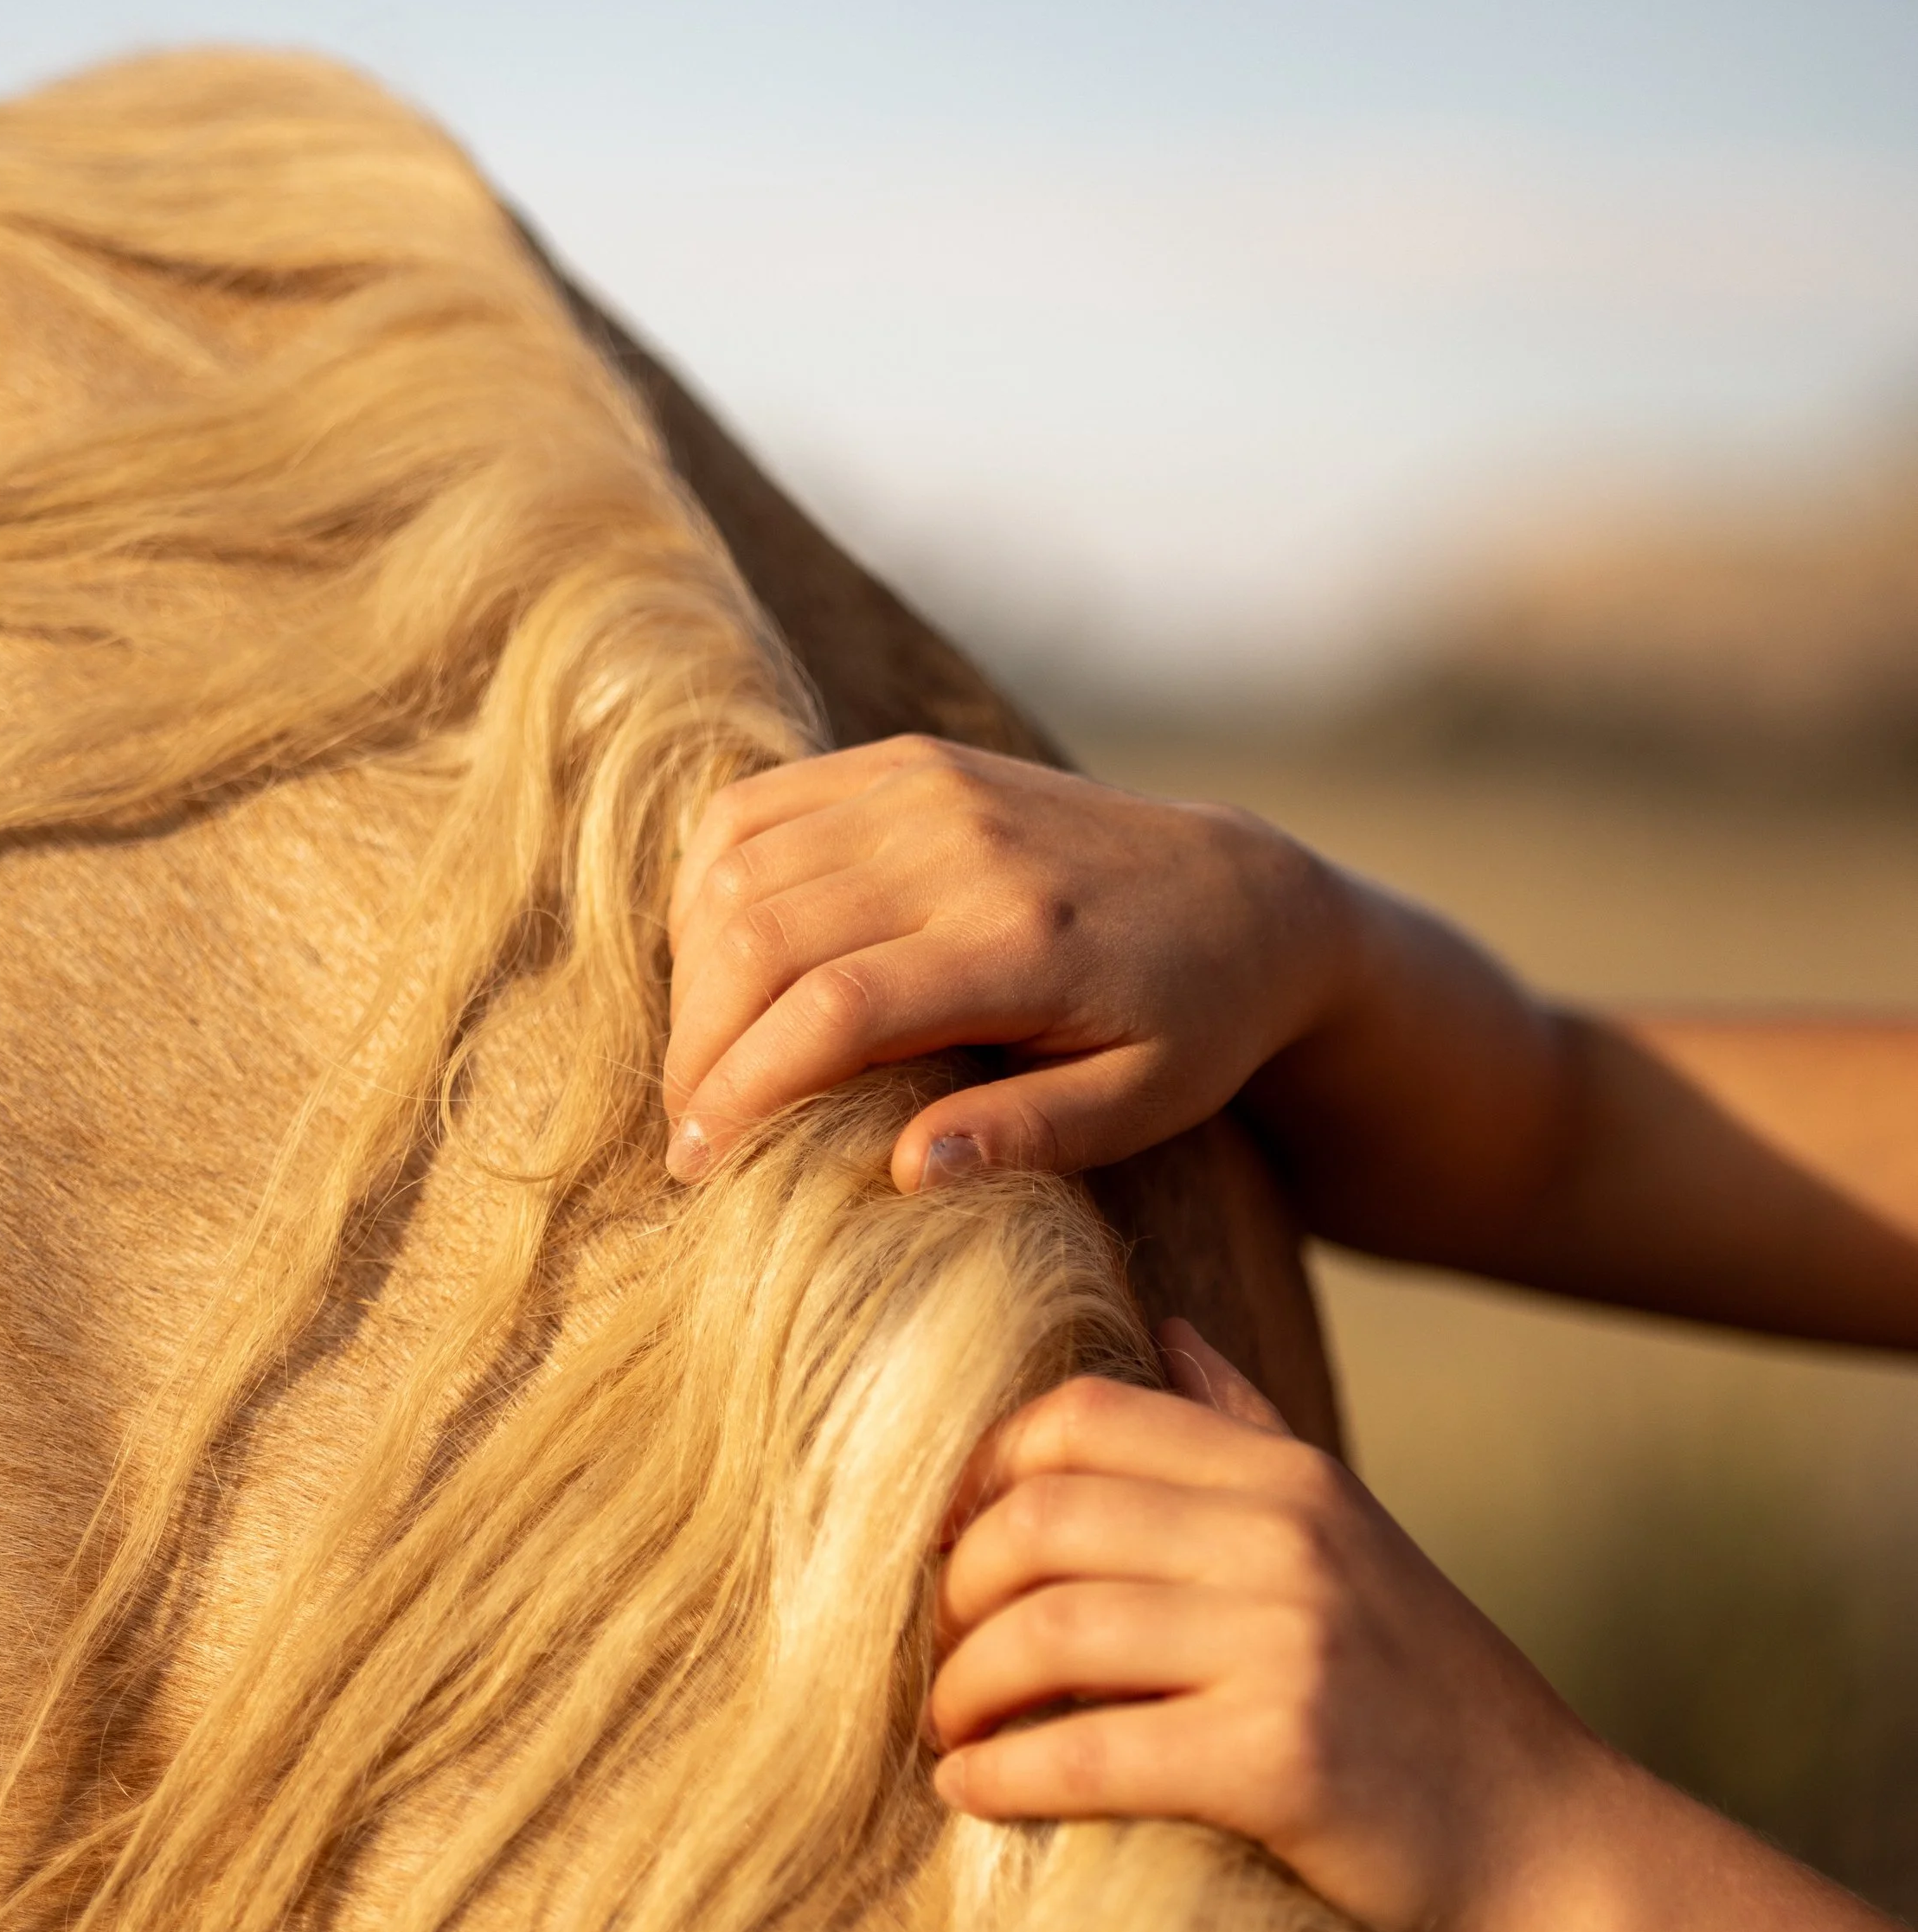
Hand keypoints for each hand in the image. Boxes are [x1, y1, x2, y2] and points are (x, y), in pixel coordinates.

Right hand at [663, 736, 1356, 1189]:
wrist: (1245, 894)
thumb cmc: (1192, 1025)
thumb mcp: (1143, 1105)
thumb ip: (1028, 1136)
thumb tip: (904, 1171)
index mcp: (1021, 939)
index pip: (832, 1011)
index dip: (744, 1090)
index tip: (701, 1165)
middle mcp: (962, 843)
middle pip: (760, 937)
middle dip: (698, 1046)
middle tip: (686, 1132)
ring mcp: (927, 786)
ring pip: (738, 870)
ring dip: (692, 976)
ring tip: (703, 1063)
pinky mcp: (906, 761)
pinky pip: (753, 811)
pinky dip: (707, 891)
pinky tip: (717, 970)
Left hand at [928, 1319, 1608, 1931]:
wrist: (1549, 1845)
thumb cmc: (1426, 1701)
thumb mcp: (1351, 1537)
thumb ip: (1249, 1432)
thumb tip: (1164, 1326)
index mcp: (1289, 1478)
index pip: (1080, 1419)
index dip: (980, 1479)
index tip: (945, 1554)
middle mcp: (1288, 1539)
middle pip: (1040, 1519)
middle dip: (954, 1594)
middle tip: (938, 1660)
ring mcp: (1289, 1645)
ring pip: (1048, 1632)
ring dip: (963, 1690)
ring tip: (949, 1732)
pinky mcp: (1281, 1761)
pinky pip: (1087, 1755)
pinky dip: (1002, 1778)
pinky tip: (971, 1795)